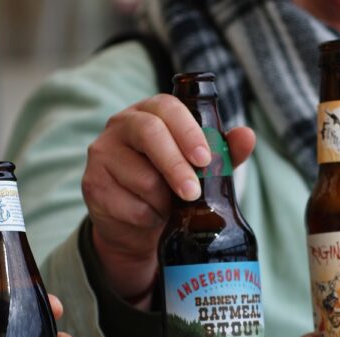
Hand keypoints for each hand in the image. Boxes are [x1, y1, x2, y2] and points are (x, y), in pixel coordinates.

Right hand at [82, 94, 255, 308]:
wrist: (137, 224)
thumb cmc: (170, 186)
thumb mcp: (200, 168)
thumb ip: (224, 152)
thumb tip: (247, 136)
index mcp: (149, 112)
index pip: (167, 108)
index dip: (188, 131)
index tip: (205, 159)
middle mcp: (121, 125)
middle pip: (149, 134)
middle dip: (176, 166)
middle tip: (193, 193)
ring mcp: (102, 154)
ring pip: (141, 177)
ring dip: (163, 200)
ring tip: (169, 207)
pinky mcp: (92, 185)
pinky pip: (128, 205)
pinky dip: (148, 217)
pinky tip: (150, 217)